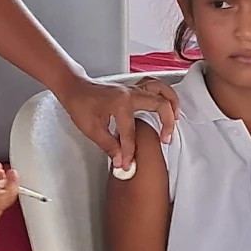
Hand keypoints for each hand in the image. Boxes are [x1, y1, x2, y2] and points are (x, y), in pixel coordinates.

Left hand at [55, 76, 180, 170]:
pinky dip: (164, 94)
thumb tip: (122, 160)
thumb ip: (109, 146)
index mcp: (120, 103)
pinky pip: (154, 86)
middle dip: (166, 123)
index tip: (128, 164)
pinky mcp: (132, 88)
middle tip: (166, 139)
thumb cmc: (80, 104)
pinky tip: (166, 105)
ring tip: (175, 118)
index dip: (130, 151)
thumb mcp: (91, 129)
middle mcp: (130, 93)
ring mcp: (132, 89)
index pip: (131, 132)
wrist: (74, 88)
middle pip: (158, 104)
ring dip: (171, 103)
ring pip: (161, 89)